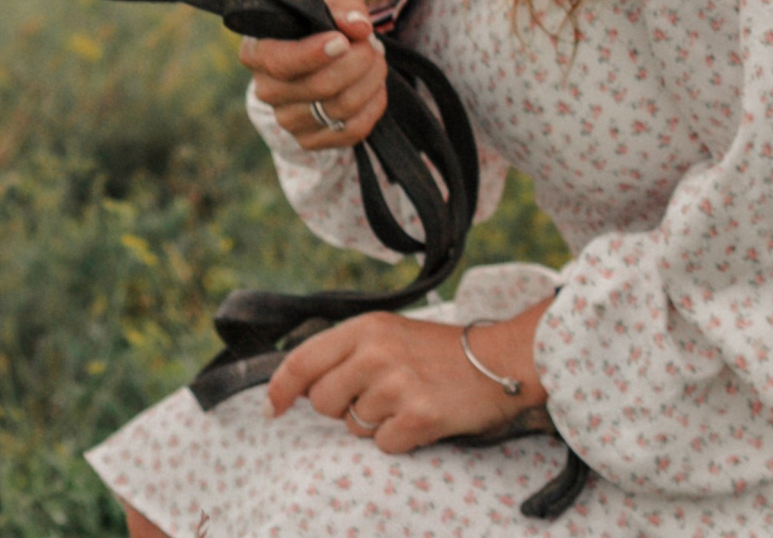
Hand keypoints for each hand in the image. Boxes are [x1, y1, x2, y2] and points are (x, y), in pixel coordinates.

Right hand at [239, 0, 385, 150]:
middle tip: (372, 44)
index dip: (312, 54)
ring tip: (376, 60)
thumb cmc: (315, 19)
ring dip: (370, 80)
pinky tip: (374, 86)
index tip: (343, 41)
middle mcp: (266, 90)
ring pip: (340, 108)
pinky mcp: (310, 140)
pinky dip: (372, 105)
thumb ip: (341, 5)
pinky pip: (352, 130)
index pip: (279, 61)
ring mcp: (287, 120)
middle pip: (318, 86)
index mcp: (257, 52)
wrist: (316, 53)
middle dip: (357, 62)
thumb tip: (359, 27)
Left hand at [265, 308, 545, 452]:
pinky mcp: (417, 416)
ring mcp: (396, 384)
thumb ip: (349, 352)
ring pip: (354, 426)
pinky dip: (398, 440)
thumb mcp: (390, 333)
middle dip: (341, 409)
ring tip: (405, 403)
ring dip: (374, 424)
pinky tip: (420, 419)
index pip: (303, 360)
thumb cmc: (441, 352)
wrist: (500, 361)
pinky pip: (382, 444)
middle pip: (323, 402)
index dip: (281, 388)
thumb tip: (304, 384)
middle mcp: (376, 352)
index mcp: (366, 328)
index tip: (272, 408)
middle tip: (375, 398)